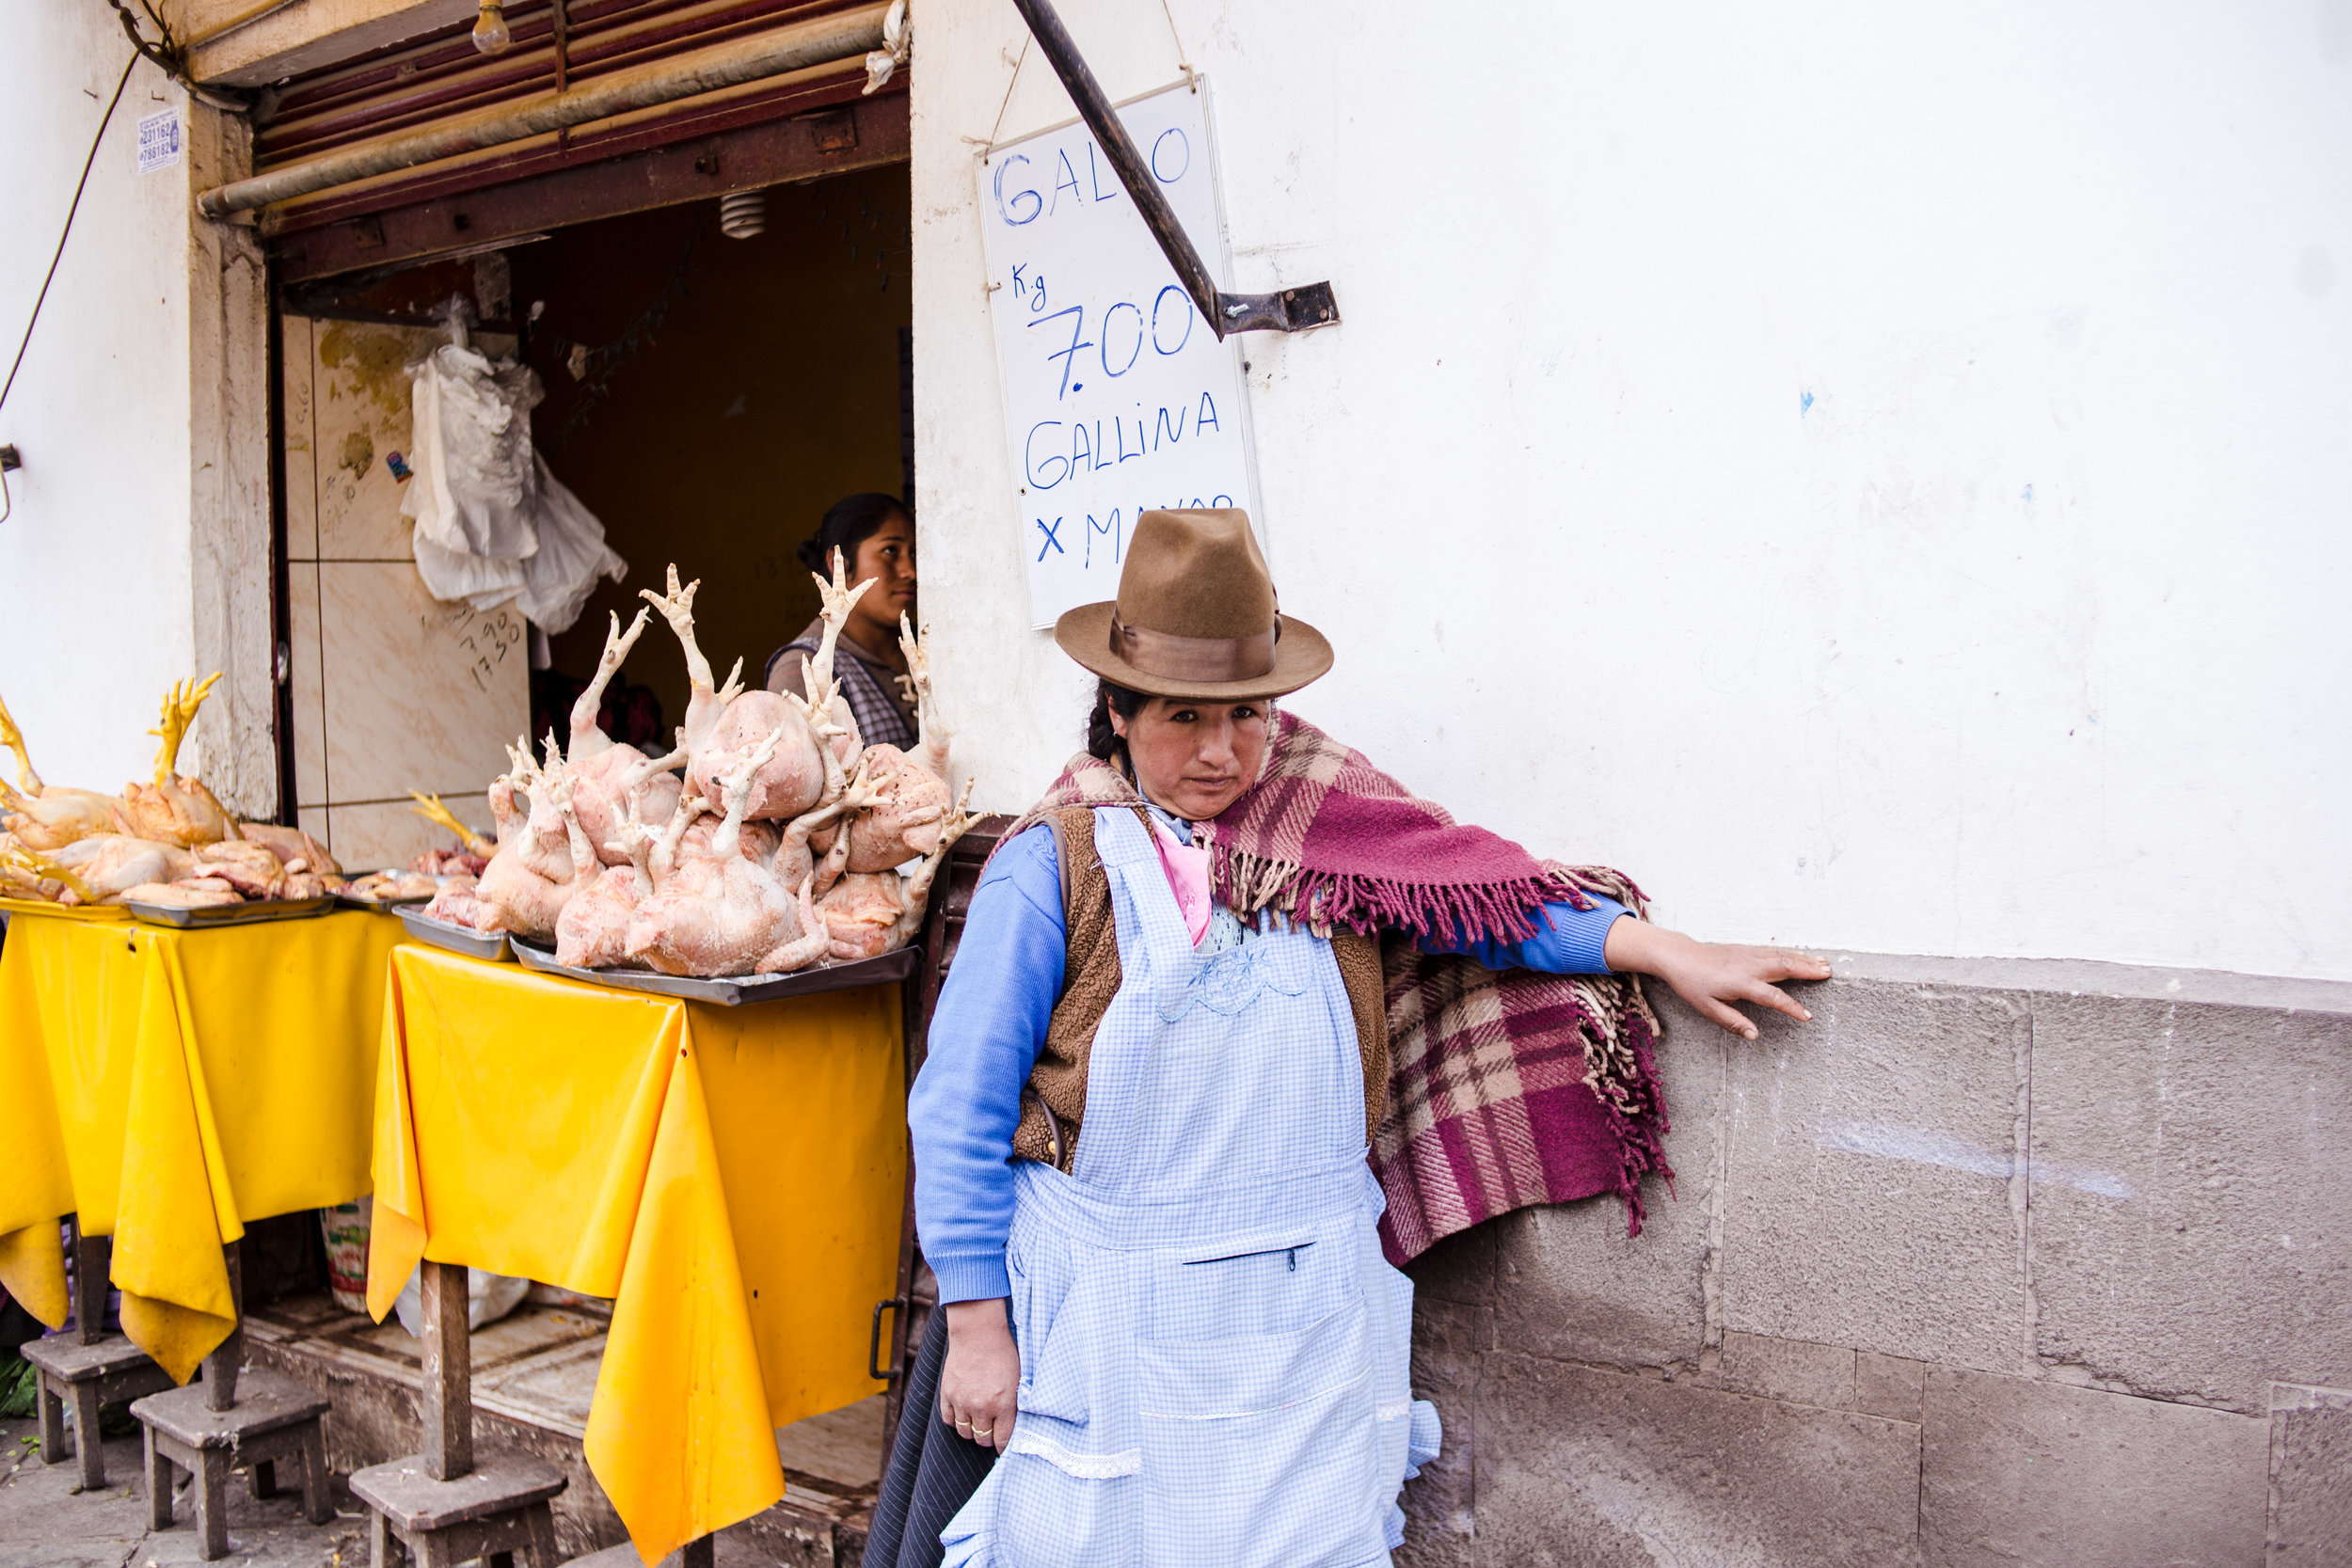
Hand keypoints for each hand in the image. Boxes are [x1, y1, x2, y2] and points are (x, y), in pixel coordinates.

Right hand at [939, 1299, 1019, 1453]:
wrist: (978, 1333)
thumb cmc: (1003, 1354)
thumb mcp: (1018, 1380)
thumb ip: (1015, 1405)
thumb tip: (1015, 1428)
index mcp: (1003, 1404)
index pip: (1002, 1440)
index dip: (1003, 1446)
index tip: (1003, 1446)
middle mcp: (981, 1407)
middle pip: (982, 1439)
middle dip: (989, 1437)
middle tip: (992, 1430)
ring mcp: (962, 1401)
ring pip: (965, 1432)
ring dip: (972, 1429)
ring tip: (978, 1420)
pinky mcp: (947, 1394)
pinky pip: (948, 1420)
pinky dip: (955, 1419)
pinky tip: (963, 1412)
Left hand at [1602, 919, 1829, 1039]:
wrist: (1680, 957)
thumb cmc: (1692, 984)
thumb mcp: (1707, 1008)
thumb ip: (1732, 1022)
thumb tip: (1754, 1035)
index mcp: (1740, 983)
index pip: (1772, 997)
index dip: (1791, 1007)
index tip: (1807, 1016)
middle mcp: (1748, 966)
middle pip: (1784, 967)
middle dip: (1808, 970)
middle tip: (1829, 974)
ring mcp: (1749, 954)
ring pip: (1782, 956)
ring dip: (1805, 959)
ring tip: (1826, 964)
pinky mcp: (1747, 949)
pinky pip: (1775, 950)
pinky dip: (1792, 953)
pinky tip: (1804, 956)